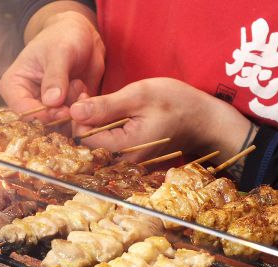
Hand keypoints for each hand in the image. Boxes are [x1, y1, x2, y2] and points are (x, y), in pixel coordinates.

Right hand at [0, 11, 104, 120]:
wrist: (83, 38)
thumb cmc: (65, 37)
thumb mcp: (60, 51)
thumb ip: (55, 76)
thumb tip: (51, 102)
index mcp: (14, 87)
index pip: (22, 111)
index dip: (43, 115)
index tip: (64, 110)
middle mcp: (27, 102)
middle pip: (40, 125)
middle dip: (62, 116)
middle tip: (78, 96)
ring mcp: (46, 110)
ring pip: (58, 128)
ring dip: (74, 113)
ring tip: (81, 87)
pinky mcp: (63, 114)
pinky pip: (73, 126)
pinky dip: (83, 114)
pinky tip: (85, 93)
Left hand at [70, 78, 251, 163]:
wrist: (203, 121)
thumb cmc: (176, 104)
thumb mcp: (139, 96)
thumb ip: (105, 106)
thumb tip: (73, 111)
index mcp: (124, 148)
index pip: (83, 138)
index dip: (77, 115)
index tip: (82, 93)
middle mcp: (124, 162)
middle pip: (87, 143)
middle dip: (82, 118)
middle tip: (84, 92)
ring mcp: (129, 163)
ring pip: (96, 144)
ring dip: (91, 122)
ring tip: (94, 99)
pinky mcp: (132, 159)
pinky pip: (108, 145)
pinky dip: (103, 128)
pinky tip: (107, 111)